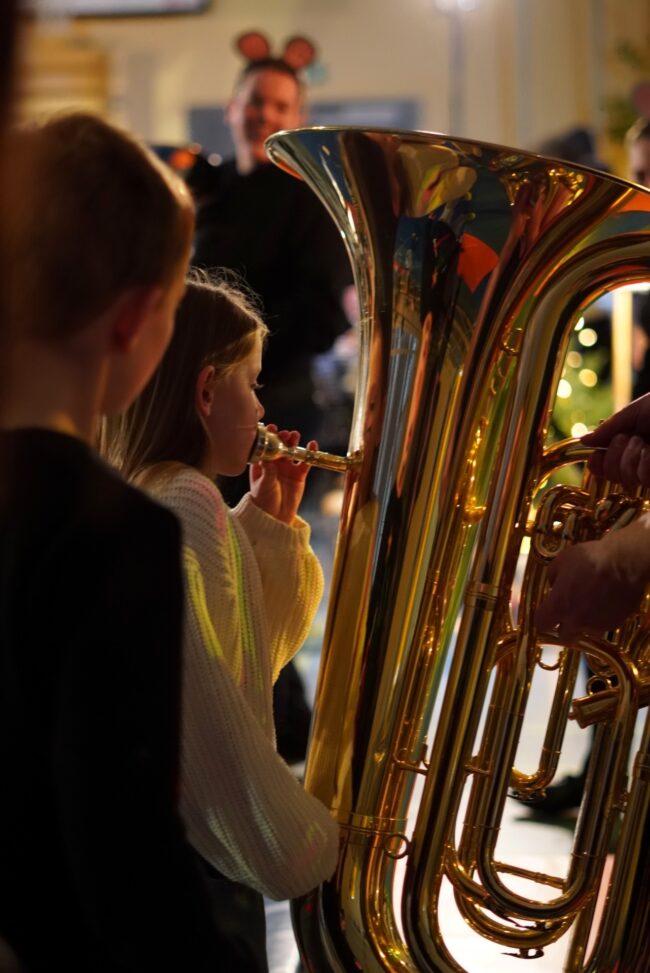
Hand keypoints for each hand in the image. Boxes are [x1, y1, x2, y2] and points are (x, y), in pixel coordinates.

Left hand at [249, 426, 313, 524]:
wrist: (275, 516)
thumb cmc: (264, 500)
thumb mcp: (263, 485)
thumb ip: (267, 472)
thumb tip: (268, 458)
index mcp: (262, 463)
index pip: (264, 446)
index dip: (268, 436)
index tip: (271, 428)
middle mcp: (274, 463)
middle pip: (279, 445)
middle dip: (282, 437)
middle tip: (285, 433)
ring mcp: (287, 467)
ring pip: (292, 450)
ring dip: (294, 441)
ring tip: (295, 435)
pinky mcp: (299, 474)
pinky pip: (306, 461)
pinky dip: (309, 453)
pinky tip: (312, 444)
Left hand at [534, 514, 649, 640]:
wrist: (624, 562)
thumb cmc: (589, 558)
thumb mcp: (561, 561)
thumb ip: (553, 578)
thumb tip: (554, 586)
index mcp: (558, 606)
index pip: (541, 624)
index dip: (543, 619)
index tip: (545, 613)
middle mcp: (576, 620)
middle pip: (564, 638)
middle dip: (564, 629)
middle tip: (567, 617)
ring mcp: (597, 624)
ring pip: (587, 633)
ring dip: (585, 624)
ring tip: (590, 607)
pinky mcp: (614, 624)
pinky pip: (604, 626)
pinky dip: (602, 619)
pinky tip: (605, 604)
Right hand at [583, 392, 649, 485]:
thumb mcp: (637, 411)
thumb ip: (610, 427)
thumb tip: (585, 440)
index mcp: (634, 446)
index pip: (606, 466)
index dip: (598, 463)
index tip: (596, 455)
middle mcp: (644, 462)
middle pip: (612, 473)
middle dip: (616, 453)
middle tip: (632, 438)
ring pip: (626, 476)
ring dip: (633, 455)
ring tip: (648, 443)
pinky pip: (643, 476)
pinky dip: (646, 462)